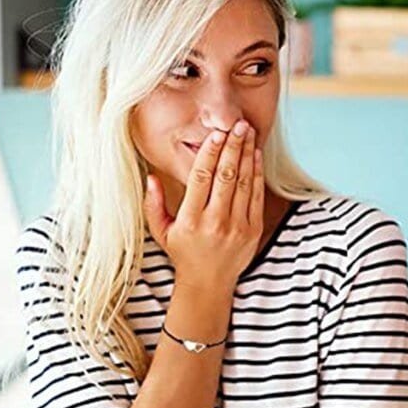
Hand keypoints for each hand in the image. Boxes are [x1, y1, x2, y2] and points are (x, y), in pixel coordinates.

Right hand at [143, 120, 264, 292]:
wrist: (209, 282)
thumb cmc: (183, 252)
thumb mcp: (161, 231)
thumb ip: (153, 204)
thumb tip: (151, 177)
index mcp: (191, 220)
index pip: (201, 178)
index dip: (210, 153)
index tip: (215, 134)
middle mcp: (215, 222)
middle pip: (226, 176)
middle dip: (233, 147)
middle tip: (238, 125)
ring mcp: (237, 226)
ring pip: (244, 183)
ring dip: (247, 155)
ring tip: (248, 133)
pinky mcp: (253, 230)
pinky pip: (256, 196)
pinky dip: (256, 173)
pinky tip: (255, 155)